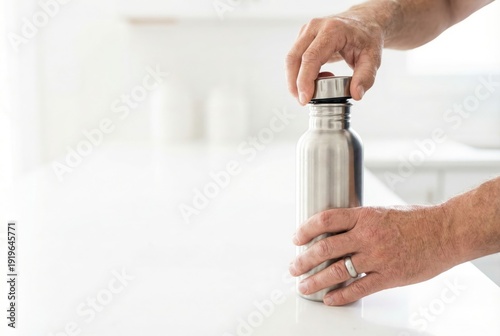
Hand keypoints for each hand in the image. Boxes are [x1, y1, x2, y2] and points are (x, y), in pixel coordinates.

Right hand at [285, 14, 383, 103]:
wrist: (364, 22)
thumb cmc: (367, 37)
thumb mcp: (373, 57)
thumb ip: (366, 77)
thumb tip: (356, 94)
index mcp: (332, 30)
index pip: (311, 57)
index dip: (304, 80)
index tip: (305, 99)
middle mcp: (315, 27)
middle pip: (294, 58)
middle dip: (294, 84)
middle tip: (303, 102)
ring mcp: (306, 31)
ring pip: (291, 59)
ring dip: (295, 80)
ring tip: (311, 92)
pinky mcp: (302, 37)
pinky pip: (295, 59)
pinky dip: (300, 74)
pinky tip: (314, 81)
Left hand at [289, 205, 457, 305]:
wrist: (446, 232)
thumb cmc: (416, 220)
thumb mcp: (382, 212)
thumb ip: (359, 222)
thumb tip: (337, 231)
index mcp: (364, 216)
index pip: (325, 220)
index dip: (306, 229)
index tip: (296, 238)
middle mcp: (367, 235)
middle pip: (325, 248)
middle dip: (304, 260)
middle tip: (294, 267)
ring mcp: (377, 257)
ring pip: (337, 271)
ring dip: (316, 280)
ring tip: (304, 286)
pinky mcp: (389, 276)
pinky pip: (358, 289)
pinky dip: (340, 296)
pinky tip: (329, 299)